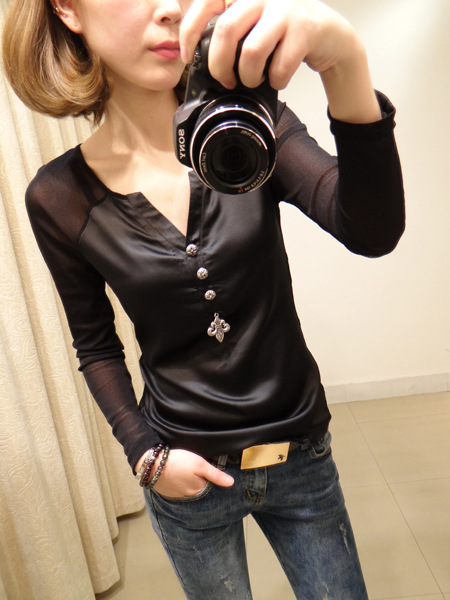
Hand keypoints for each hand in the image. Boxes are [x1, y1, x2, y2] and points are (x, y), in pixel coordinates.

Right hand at [139, 449, 233, 496]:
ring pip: (189, 490)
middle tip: (199, 472)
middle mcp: (189, 496)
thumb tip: (231, 483)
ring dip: (190, 484)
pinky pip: (178, 490)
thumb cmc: (179, 462)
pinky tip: (180, 477)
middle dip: (202, 483)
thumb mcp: (200, 464)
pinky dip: (180, 485)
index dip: (213, 481)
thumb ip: (215, 474)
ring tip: (189, 473)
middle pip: (200, 489)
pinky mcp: (168, 492)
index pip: (211, 488)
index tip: (212, 474)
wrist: (153, 464)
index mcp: (198, 490)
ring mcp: (177, 495)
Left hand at [180, 0, 380, 122]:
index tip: (187, 55)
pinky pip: (279, 67)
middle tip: (225, 79)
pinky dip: (276, 81)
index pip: (207, 1)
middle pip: (226, 31)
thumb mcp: (253, 23)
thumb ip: (229, 30)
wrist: (332, 35)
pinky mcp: (305, 29)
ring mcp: (285, 9)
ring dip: (249, 77)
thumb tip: (197, 55)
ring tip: (254, 80)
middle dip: (220, 65)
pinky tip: (278, 78)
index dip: (191, 29)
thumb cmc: (285, 33)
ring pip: (251, 52)